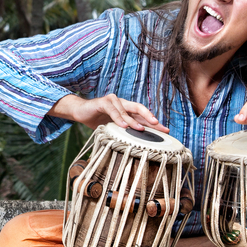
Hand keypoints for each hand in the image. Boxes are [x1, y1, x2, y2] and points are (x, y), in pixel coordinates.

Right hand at [49, 94, 168, 132]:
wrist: (80, 112)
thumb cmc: (98, 121)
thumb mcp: (114, 129)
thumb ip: (125, 133)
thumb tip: (139, 145)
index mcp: (127, 110)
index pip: (143, 116)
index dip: (154, 123)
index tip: (166, 131)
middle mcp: (122, 103)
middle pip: (139, 108)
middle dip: (150, 117)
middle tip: (158, 125)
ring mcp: (113, 101)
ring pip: (127, 110)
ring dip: (134, 120)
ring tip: (141, 129)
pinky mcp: (103, 102)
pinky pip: (113, 110)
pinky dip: (118, 118)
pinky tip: (123, 126)